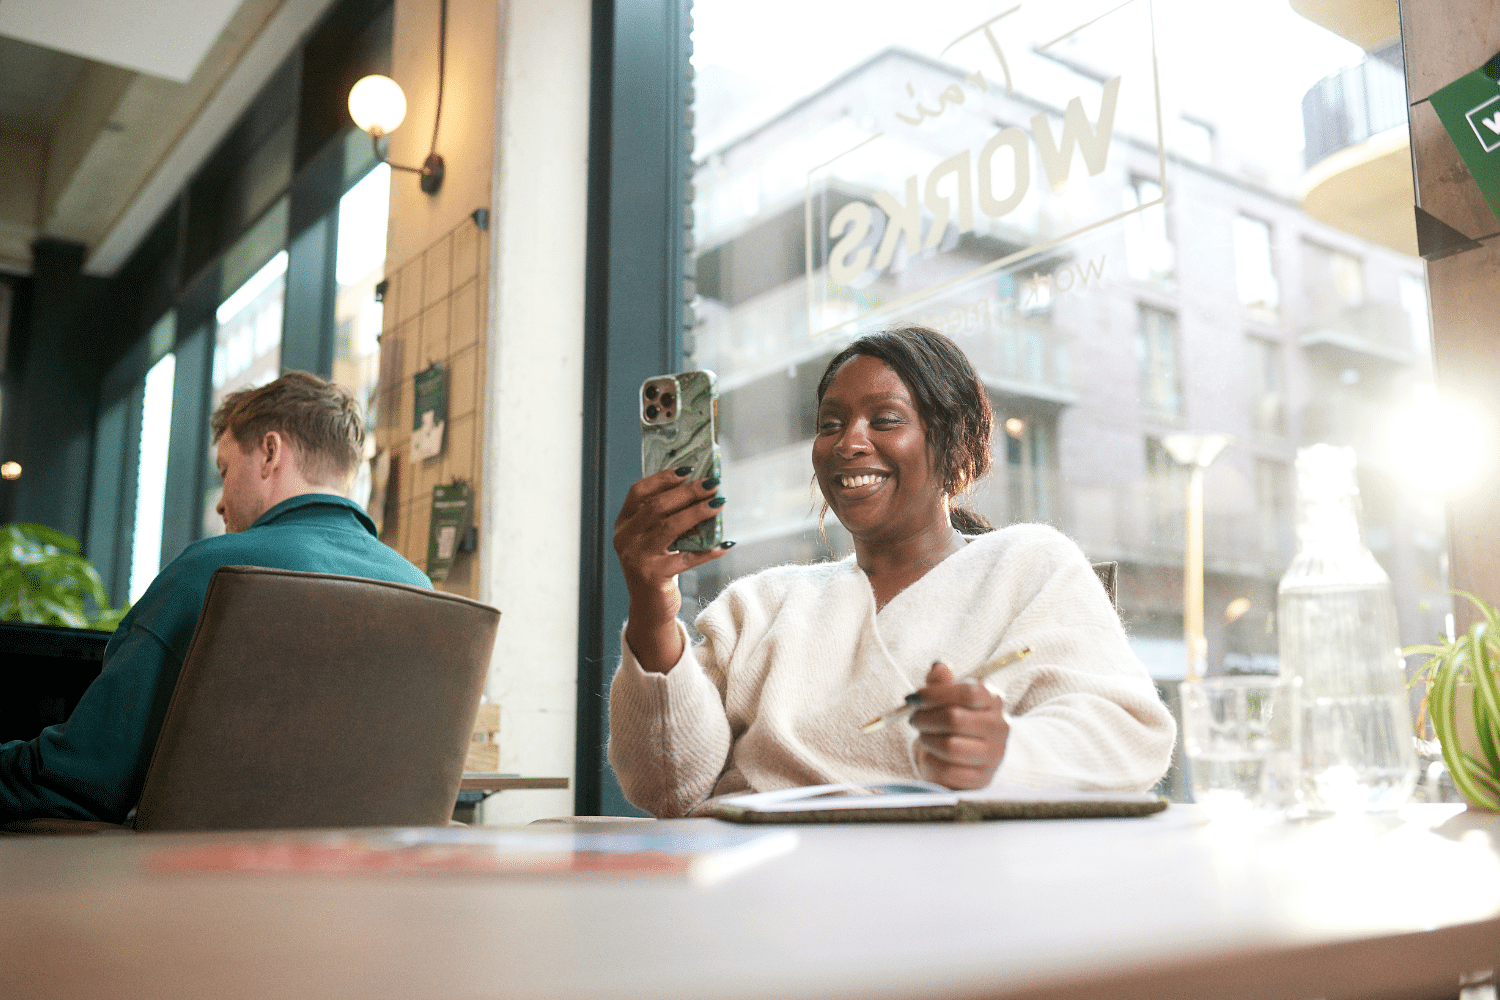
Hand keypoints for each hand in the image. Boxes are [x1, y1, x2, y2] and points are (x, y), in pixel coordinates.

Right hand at [614, 467, 732, 671]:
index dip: (662, 478)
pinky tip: (725, 544)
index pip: (638, 492)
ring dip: (698, 513)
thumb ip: (666, 517)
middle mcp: (626, 539)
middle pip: (657, 507)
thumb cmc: (657, 565)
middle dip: (688, 493)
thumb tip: (701, 490)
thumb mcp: (653, 539)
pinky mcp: (653, 576)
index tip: (688, 469)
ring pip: (670, 527)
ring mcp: (637, 558)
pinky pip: (687, 558)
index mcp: (624, 524)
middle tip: (713, 484)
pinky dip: (708, 551)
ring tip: (719, 503)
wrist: (649, 607)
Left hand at [910, 662, 1008, 789]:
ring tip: (924, 736)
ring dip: (927, 740)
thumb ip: (943, 684)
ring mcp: (994, 754)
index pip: (969, 692)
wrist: (965, 761)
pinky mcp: (983, 778)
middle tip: (914, 719)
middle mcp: (1000, 727)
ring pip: (950, 746)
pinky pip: (948, 769)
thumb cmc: (955, 724)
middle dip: (925, 718)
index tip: (914, 698)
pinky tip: (931, 755)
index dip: (936, 693)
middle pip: (955, 718)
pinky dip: (931, 761)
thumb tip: (939, 667)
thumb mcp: (949, 700)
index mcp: (994, 701)